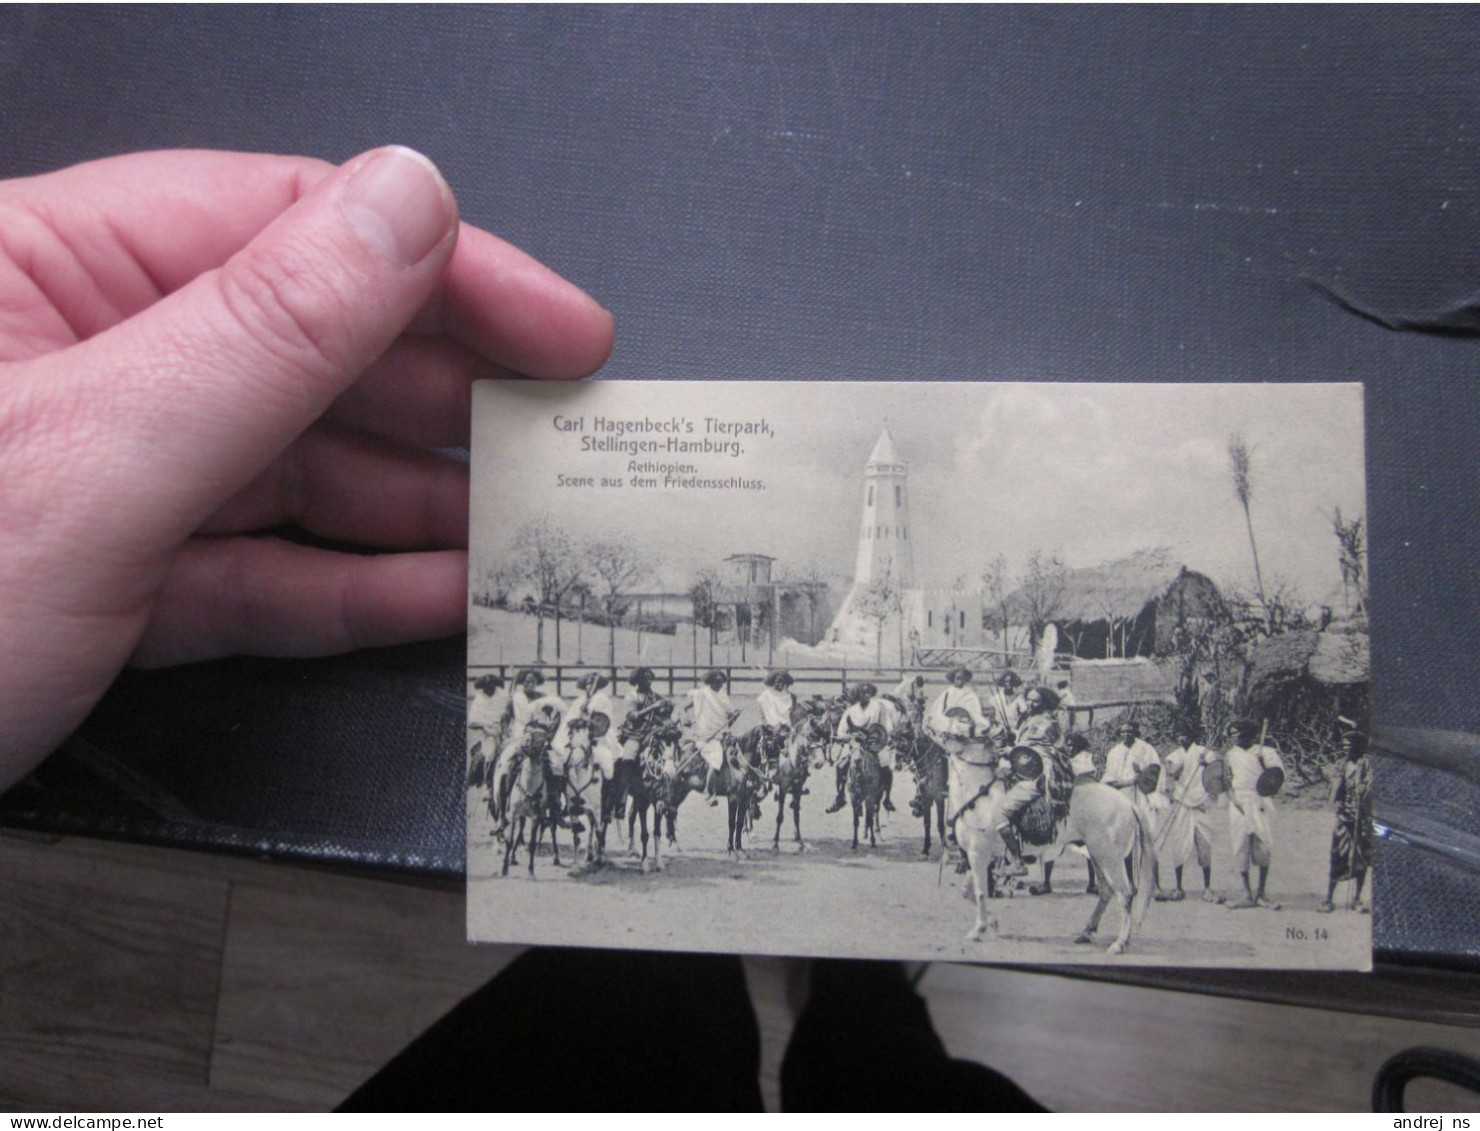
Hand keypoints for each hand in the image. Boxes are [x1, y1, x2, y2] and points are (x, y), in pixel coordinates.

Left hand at [0, 147, 612, 789]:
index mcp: (43, 267)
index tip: (562, 330)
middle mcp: (79, 356)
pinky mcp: (112, 579)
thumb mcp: (92, 460)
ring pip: (294, 465)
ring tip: (524, 530)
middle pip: (309, 346)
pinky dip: (350, 585)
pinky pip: (257, 565)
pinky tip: (438, 593)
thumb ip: (264, 330)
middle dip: (445, 398)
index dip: (447, 269)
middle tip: (563, 445)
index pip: (292, 225)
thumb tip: (410, 203)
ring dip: (414, 503)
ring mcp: (101, 475)